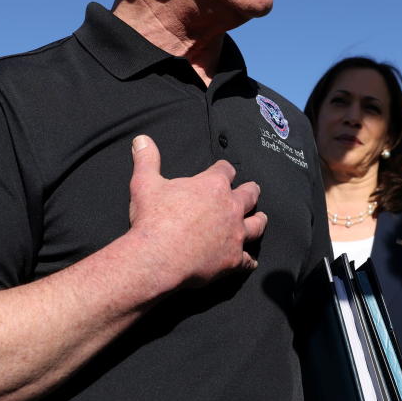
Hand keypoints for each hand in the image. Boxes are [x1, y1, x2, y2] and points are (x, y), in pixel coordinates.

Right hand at [127, 134, 266, 290]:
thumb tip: (141, 139)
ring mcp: (234, 234)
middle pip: (249, 194)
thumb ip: (146, 159)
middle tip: (252, 189)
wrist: (157, 258)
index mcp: (213, 186)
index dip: (224, 169)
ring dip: (259, 220)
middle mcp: (230, 208)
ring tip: (260, 218)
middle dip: (250, 191)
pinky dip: (249, 259)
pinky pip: (247, 259)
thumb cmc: (153, 219)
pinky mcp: (232, 258)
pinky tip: (251, 260)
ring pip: (256, 225)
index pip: (226, 170)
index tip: (223, 170)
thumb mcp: (145, 184)